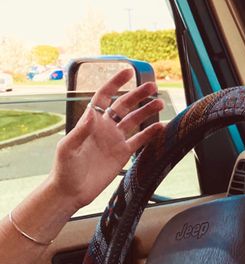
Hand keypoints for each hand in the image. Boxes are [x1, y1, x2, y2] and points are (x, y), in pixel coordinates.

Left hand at [49, 67, 164, 212]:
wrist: (71, 191)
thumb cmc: (64, 168)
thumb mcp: (68, 148)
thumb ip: (80, 130)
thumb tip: (92, 112)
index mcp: (91, 122)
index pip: (105, 97)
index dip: (115, 83)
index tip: (128, 72)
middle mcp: (105, 127)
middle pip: (124, 105)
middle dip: (137, 94)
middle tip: (152, 86)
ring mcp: (115, 140)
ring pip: (134, 120)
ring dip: (146, 110)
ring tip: (159, 102)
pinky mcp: (122, 154)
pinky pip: (139, 140)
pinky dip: (150, 133)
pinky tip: (161, 126)